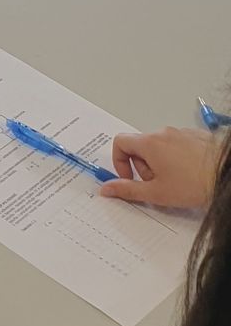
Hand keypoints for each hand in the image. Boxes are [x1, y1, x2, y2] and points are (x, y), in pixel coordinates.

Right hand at [101, 127, 218, 209]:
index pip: (120, 142)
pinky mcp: (196, 136)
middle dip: (142, 166)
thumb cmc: (194, 184)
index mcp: (150, 143)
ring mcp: (181, 133)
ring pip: (159, 146)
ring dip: (159, 163)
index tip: (129, 177)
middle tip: (156, 184)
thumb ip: (128, 190)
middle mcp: (164, 133)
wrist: (226, 176)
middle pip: (140, 146)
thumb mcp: (156, 193)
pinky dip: (175, 158)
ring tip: (175, 181)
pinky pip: (176, 145)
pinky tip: (188, 174)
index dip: (119, 161)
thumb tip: (107, 189)